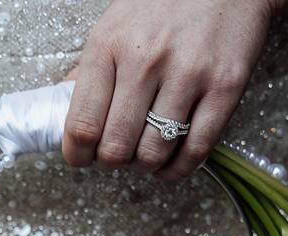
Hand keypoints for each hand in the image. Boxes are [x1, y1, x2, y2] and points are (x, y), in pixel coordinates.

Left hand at [62, 0, 274, 178]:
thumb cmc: (164, 5)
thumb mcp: (114, 25)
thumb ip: (89, 70)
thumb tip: (63, 111)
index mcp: (108, 46)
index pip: (81, 125)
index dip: (78, 155)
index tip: (82, 158)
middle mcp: (144, 60)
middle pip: (115, 147)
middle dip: (112, 162)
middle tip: (117, 155)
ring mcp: (187, 74)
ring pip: (154, 153)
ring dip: (145, 166)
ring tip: (145, 155)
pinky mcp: (225, 87)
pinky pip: (196, 149)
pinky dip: (178, 168)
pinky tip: (170, 163)